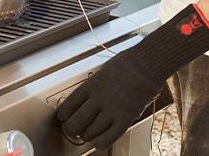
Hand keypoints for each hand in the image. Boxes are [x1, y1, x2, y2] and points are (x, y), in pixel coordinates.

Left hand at [57, 4, 208, 149]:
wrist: (146, 65)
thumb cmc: (126, 66)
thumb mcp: (102, 73)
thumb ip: (92, 88)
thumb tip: (83, 102)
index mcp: (90, 85)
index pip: (68, 104)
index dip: (63, 114)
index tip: (63, 117)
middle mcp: (99, 98)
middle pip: (76, 121)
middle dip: (71, 128)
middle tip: (71, 129)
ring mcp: (112, 109)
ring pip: (90, 131)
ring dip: (85, 135)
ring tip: (86, 134)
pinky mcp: (126, 118)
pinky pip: (109, 137)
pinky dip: (100, 142)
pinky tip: (98, 142)